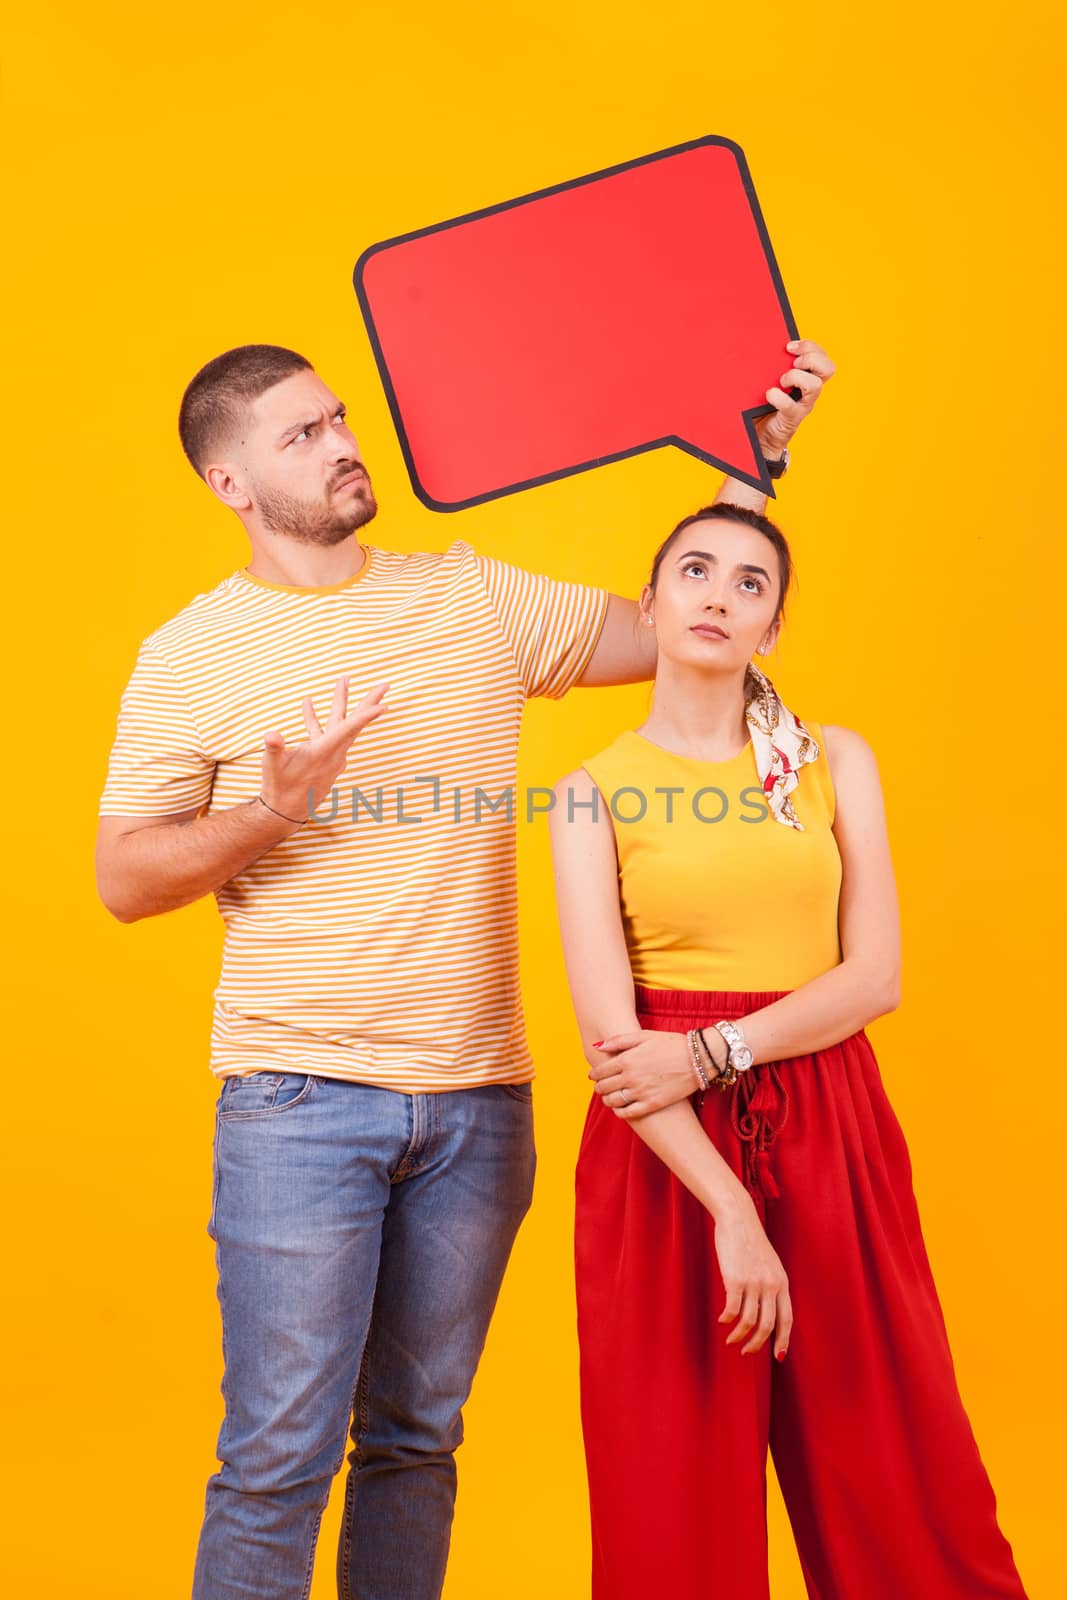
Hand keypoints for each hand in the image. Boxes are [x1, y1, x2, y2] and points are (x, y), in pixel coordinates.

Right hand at [261, 676, 390, 820]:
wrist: (285, 811)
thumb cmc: (279, 787)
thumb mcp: (273, 767)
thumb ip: (274, 748)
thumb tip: (271, 735)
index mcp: (323, 752)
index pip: (348, 730)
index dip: (365, 716)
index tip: (384, 704)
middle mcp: (332, 753)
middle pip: (354, 722)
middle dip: (368, 702)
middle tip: (385, 684)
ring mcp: (329, 755)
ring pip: (340, 724)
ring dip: (340, 702)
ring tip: (343, 679)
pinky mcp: (323, 757)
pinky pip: (324, 732)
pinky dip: (317, 719)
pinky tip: (307, 703)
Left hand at [589, 1029, 702, 1118]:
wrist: (698, 1058)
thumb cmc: (671, 1043)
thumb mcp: (644, 1035)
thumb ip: (618, 1040)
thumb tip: (598, 1046)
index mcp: (627, 1059)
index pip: (600, 1071)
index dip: (594, 1074)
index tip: (593, 1075)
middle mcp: (631, 1077)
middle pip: (604, 1087)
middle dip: (599, 1087)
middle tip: (600, 1087)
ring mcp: (641, 1092)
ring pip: (613, 1101)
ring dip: (607, 1100)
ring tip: (608, 1098)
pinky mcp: (652, 1104)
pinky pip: (628, 1113)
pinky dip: (619, 1113)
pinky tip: (619, 1110)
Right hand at [714, 1196, 791, 1357]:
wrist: (738, 1219)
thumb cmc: (750, 1242)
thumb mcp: (769, 1264)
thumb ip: (771, 1286)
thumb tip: (765, 1312)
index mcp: (782, 1283)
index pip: (787, 1319)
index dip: (783, 1340)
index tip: (778, 1357)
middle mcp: (771, 1285)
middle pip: (767, 1325)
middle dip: (757, 1345)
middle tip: (747, 1352)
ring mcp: (753, 1282)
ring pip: (749, 1322)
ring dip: (739, 1336)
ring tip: (731, 1341)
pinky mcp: (735, 1279)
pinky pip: (732, 1309)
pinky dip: (727, 1319)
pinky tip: (722, 1320)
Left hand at [756, 337, 835, 459]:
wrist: (759, 435)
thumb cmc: (763, 404)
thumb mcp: (767, 381)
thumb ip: (768, 367)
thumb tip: (750, 348)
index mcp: (806, 376)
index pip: (821, 356)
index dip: (810, 346)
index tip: (789, 346)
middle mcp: (808, 390)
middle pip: (828, 368)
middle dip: (811, 357)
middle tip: (793, 361)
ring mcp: (802, 404)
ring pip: (816, 385)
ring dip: (797, 377)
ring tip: (782, 380)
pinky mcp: (792, 418)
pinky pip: (791, 406)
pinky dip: (779, 398)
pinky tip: (769, 395)